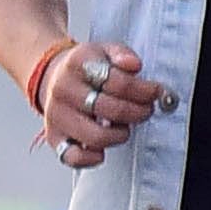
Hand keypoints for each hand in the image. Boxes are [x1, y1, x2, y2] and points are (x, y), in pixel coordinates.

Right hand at [32, 40, 165, 172]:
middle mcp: (63, 90)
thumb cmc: (87, 68)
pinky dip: (90, 158)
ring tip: (125, 126)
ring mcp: (57, 115)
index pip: (116, 81)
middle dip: (138, 112)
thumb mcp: (106, 51)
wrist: (55, 76)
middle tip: (146, 110)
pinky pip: (71, 156)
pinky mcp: (54, 136)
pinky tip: (102, 151)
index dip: (144, 90)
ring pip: (95, 135)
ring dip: (120, 134)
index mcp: (77, 64)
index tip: (156, 93)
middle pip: (109, 108)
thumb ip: (123, 55)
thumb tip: (134, 65)